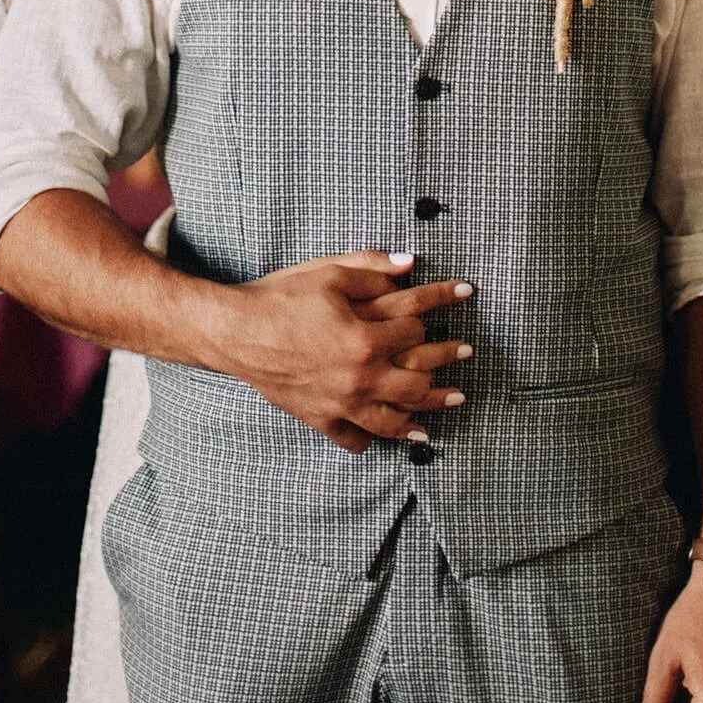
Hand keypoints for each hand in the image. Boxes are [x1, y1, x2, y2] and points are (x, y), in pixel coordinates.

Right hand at [222, 251, 473, 453]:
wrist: (236, 333)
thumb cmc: (281, 299)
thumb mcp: (329, 273)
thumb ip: (373, 270)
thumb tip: (410, 265)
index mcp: (364, 340)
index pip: (416, 326)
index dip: (441, 304)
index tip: (464, 294)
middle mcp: (359, 379)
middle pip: (417, 379)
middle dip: (447, 362)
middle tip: (466, 352)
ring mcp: (341, 404)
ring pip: (395, 417)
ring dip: (428, 409)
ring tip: (451, 402)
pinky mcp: (321, 418)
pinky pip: (356, 437)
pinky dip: (377, 437)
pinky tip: (394, 434)